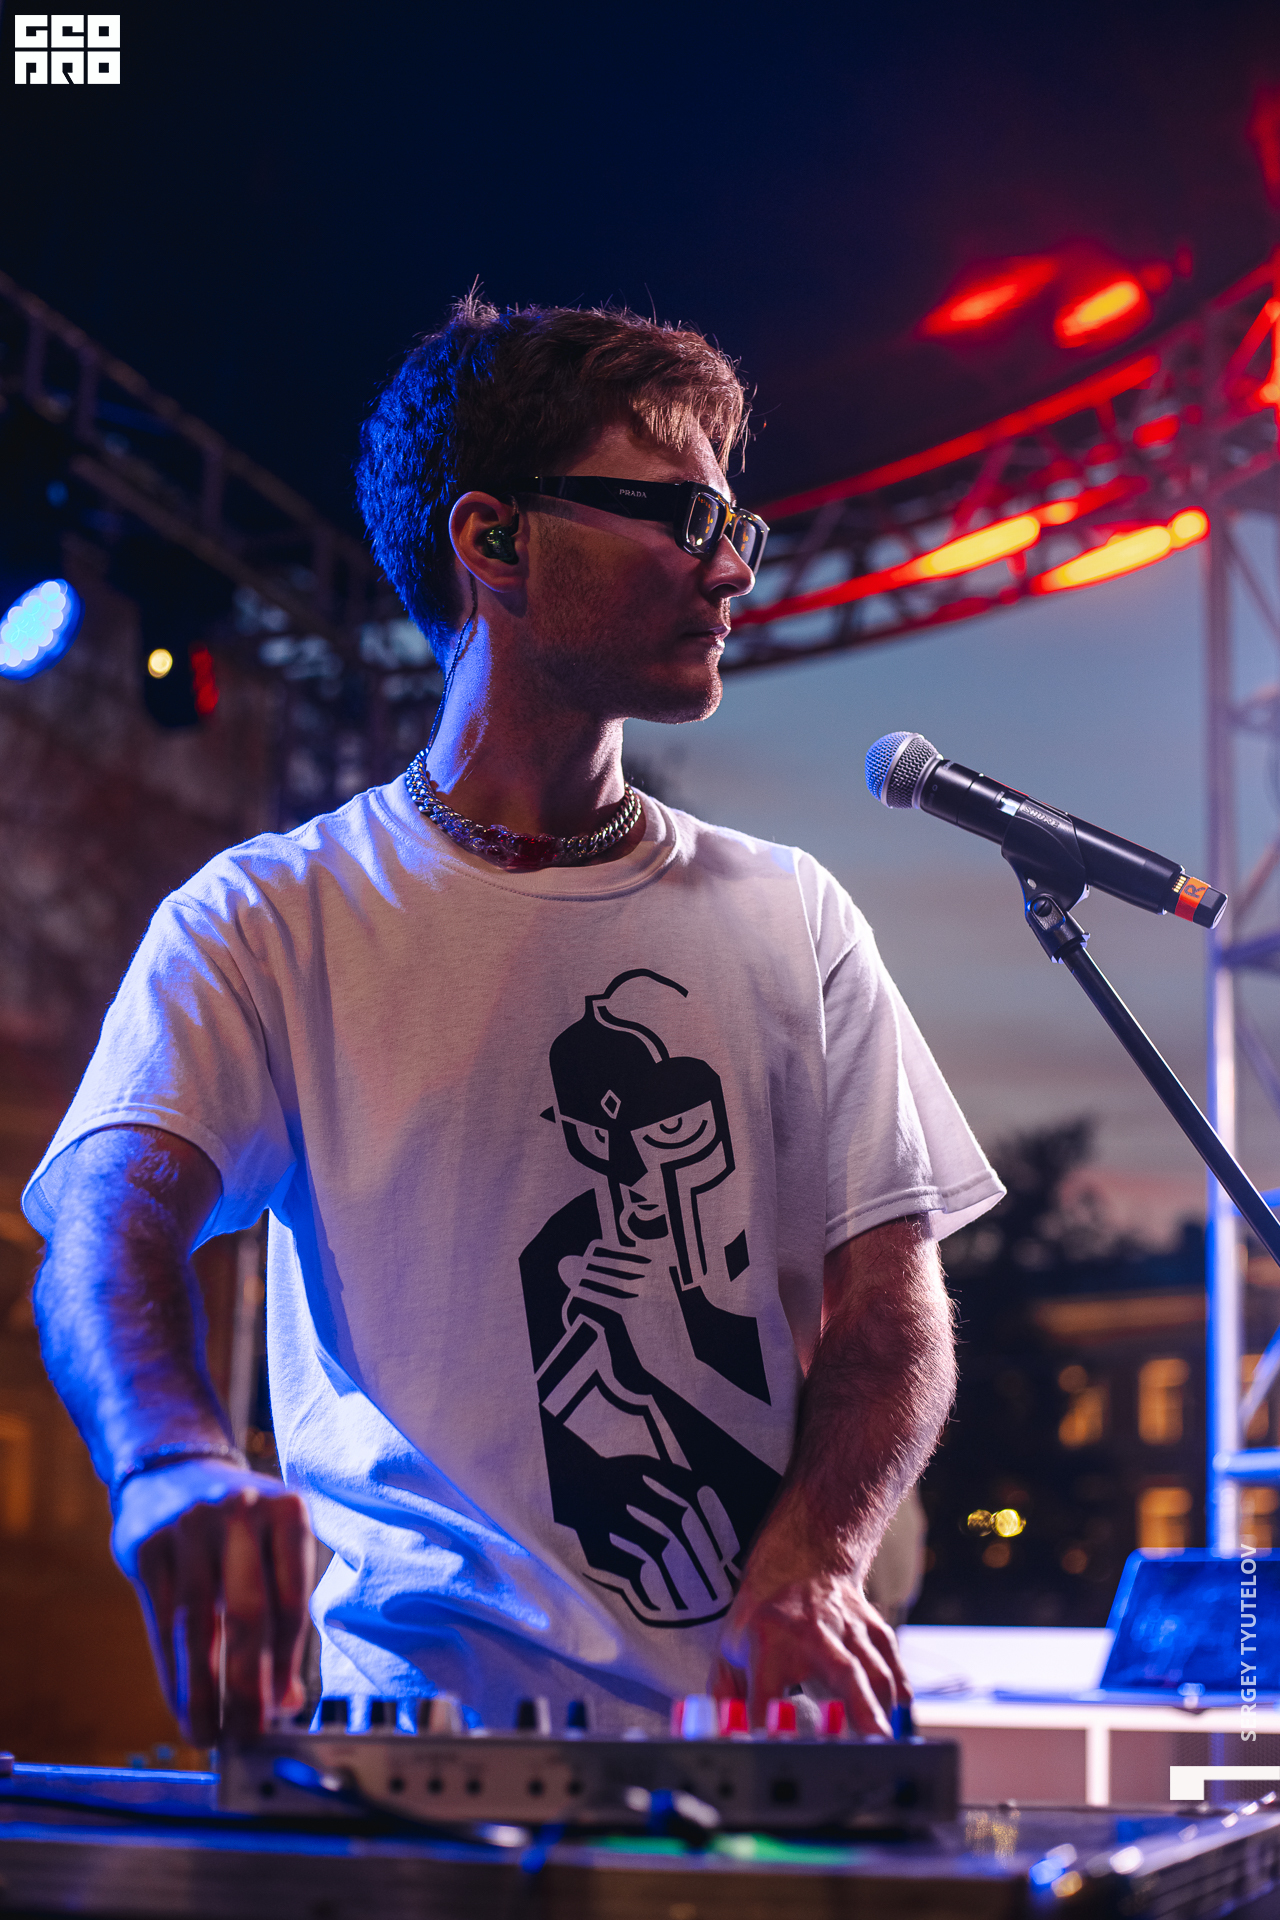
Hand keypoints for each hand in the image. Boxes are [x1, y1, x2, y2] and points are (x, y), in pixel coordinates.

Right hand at [122, 1462, 314, 1743]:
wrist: (174, 1468)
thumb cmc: (240, 1525)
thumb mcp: (273, 1545)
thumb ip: (283, 1612)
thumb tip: (285, 1700)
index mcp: (288, 1511)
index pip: (291, 1599)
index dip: (287, 1661)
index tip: (283, 1708)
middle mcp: (241, 1510)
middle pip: (248, 1612)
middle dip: (249, 1682)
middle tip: (249, 1732)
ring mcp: (190, 1525)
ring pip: (199, 1625)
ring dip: (204, 1690)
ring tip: (210, 1734)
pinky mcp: (148, 1545)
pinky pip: (162, 1623)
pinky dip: (172, 1672)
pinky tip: (181, 1704)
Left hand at [711, 1564, 908, 1735]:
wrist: (802, 1562)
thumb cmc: (764, 1616)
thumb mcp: (731, 1648)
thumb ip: (726, 1697)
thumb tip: (723, 1740)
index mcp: (769, 1641)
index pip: (768, 1691)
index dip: (771, 1724)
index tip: (777, 1753)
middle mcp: (813, 1633)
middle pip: (843, 1672)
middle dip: (861, 1711)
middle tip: (872, 1748)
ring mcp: (848, 1629)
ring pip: (876, 1670)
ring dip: (883, 1711)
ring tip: (884, 1745)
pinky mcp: (873, 1629)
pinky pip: (893, 1663)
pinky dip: (899, 1691)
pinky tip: (897, 1715)